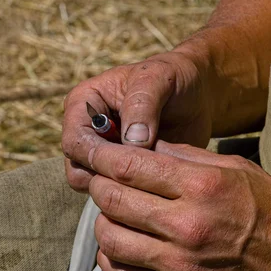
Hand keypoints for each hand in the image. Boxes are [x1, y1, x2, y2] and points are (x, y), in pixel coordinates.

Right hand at [62, 49, 213, 191]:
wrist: (196, 95)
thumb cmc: (173, 78)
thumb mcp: (158, 79)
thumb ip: (142, 105)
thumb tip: (133, 143)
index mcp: (84, 103)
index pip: (74, 141)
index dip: (97, 156)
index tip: (131, 160)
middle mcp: (86, 130)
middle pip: (78, 169)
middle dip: (109, 175)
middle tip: (147, 172)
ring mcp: (103, 153)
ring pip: (96, 185)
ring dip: (124, 186)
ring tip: (156, 174)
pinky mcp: (121, 171)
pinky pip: (118, 192)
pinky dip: (137, 191)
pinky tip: (160, 181)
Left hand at [87, 140, 270, 270]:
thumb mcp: (236, 169)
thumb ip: (185, 156)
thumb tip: (143, 146)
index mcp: (201, 186)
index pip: (130, 166)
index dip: (101, 155)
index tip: (90, 149)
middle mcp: (186, 225)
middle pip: (114, 200)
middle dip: (97, 184)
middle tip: (99, 178)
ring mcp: (180, 264)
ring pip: (111, 239)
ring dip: (102, 221)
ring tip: (110, 212)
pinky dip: (110, 258)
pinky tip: (117, 245)